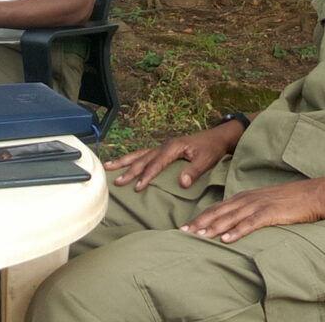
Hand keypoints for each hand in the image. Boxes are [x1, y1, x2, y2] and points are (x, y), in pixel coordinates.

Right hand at [104, 123, 241, 191]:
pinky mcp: (164, 149)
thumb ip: (194, 171)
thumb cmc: (212, 148)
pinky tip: (123, 163)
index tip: (136, 187)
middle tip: (117, 182)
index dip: (146, 176)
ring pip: (139, 154)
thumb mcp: (207, 160)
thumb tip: (183, 183)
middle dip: (129, 170)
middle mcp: (165, 145)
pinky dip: (132, 158)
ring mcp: (163, 146)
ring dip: (124, 161)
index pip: (156, 164)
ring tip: (107, 167)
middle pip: (143, 159)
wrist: (217, 137)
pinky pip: (144, 154)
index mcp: (173, 147)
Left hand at [181, 179, 323, 242]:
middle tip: (182, 234)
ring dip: (213, 228)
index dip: (199, 218)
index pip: (216, 208)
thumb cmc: (288, 201)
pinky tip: (227, 240)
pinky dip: (237, 231)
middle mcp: (246, 199)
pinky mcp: (270, 213)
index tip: (183, 228)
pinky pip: (250, 223)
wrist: (312, 194)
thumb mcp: (263, 204)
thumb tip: (232, 225)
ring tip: (198, 238)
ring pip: (230, 217)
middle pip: (218, 212)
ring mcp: (258, 205)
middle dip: (199, 223)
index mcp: (243, 197)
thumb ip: (247, 211)